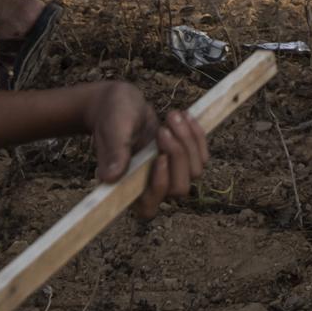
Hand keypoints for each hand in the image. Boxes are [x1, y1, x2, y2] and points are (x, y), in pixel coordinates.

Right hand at [88, 82, 210, 217]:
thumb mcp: (113, 129)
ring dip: (188, 141)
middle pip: (178, 188)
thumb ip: (115, 151)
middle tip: (164, 128)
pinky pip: (201, 156)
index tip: (160, 158)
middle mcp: (148, 185)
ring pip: (194, 172)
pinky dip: (197, 136)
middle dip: (178, 155)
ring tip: (173, 116)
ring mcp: (168, 173)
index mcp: (126, 186)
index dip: (159, 187)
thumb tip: (110, 177)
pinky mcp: (181, 159)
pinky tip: (186, 117)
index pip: (148, 207)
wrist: (121, 103)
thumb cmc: (111, 117)